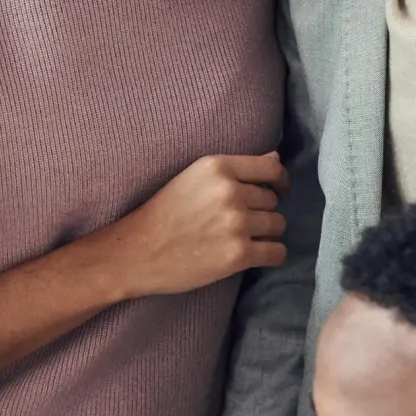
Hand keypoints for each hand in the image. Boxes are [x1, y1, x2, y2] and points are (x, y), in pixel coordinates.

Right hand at [108, 152, 287, 298]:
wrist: (136, 252)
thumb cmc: (162, 214)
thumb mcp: (193, 178)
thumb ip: (234, 169)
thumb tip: (276, 159)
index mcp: (217, 167)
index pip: (271, 169)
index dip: (280, 182)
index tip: (278, 192)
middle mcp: (229, 192)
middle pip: (272, 201)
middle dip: (262, 212)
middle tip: (238, 223)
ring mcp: (235, 224)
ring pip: (277, 225)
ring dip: (266, 234)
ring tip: (243, 239)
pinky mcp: (238, 254)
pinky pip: (277, 252)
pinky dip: (271, 255)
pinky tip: (255, 255)